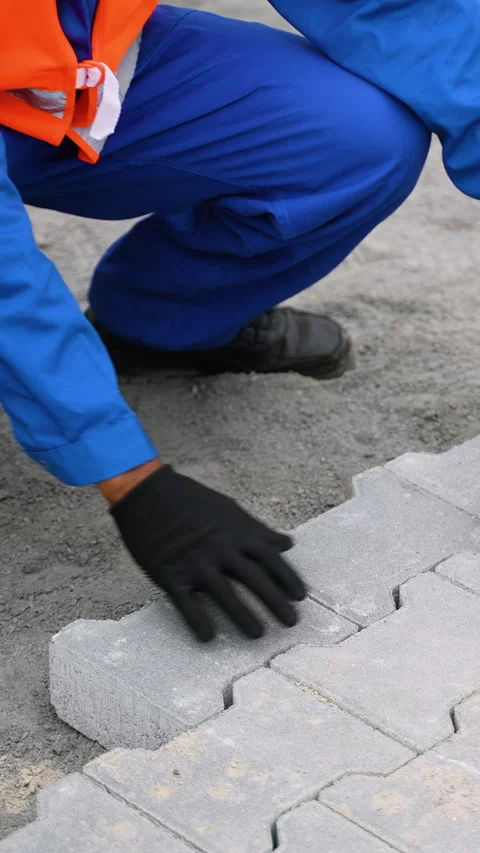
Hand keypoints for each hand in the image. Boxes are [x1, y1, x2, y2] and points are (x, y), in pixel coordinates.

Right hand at [109, 465, 306, 640]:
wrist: (148, 493)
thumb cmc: (192, 501)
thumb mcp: (229, 510)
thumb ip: (257, 530)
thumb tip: (287, 544)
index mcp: (237, 532)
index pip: (270, 558)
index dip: (287, 578)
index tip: (300, 597)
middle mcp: (221, 549)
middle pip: (254, 579)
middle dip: (275, 602)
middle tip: (291, 623)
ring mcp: (196, 562)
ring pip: (225, 594)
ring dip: (243, 616)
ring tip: (257, 634)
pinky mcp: (171, 574)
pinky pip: (186, 603)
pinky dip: (197, 621)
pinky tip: (208, 637)